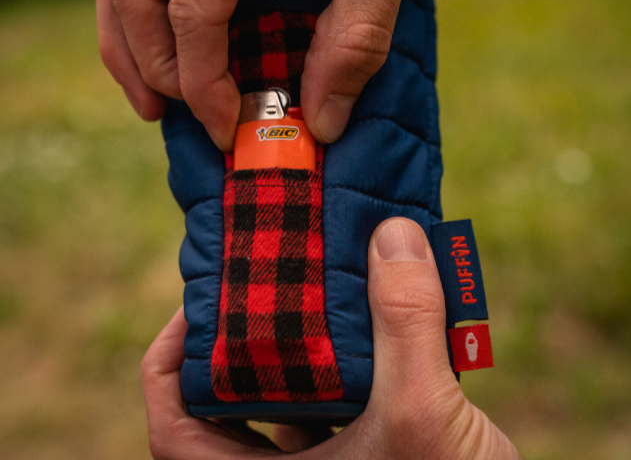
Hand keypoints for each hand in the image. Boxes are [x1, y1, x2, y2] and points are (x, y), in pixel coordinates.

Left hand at [142, 219, 519, 459]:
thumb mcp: (424, 416)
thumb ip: (405, 324)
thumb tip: (391, 234)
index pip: (175, 430)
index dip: (169, 363)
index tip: (196, 304)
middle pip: (236, 399)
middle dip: (246, 334)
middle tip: (262, 274)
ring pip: (296, 395)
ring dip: (308, 339)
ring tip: (322, 278)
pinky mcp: (376, 453)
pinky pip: (347, 397)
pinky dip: (356, 354)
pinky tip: (381, 310)